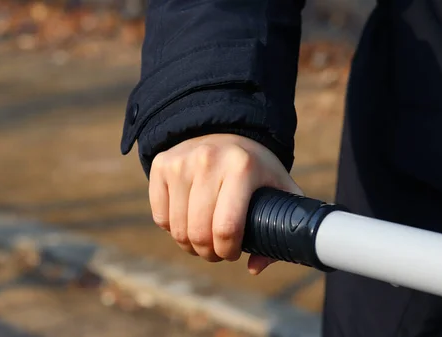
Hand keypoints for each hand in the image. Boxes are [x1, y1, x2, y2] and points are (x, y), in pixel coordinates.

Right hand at [149, 133, 302, 274]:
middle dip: (208, 253)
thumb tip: (254, 267)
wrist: (226, 130)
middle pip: (199, 232)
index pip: (227, 228)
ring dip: (189, 245)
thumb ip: (281, 228)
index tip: (234, 252)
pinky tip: (187, 221)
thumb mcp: (280, 190)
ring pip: (177, 228)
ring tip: (202, 241)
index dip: (228, 251)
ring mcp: (181, 162)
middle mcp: (209, 160)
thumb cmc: (256, 169)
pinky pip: (161, 217)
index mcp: (242, 167)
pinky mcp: (162, 165)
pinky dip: (172, 228)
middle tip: (216, 251)